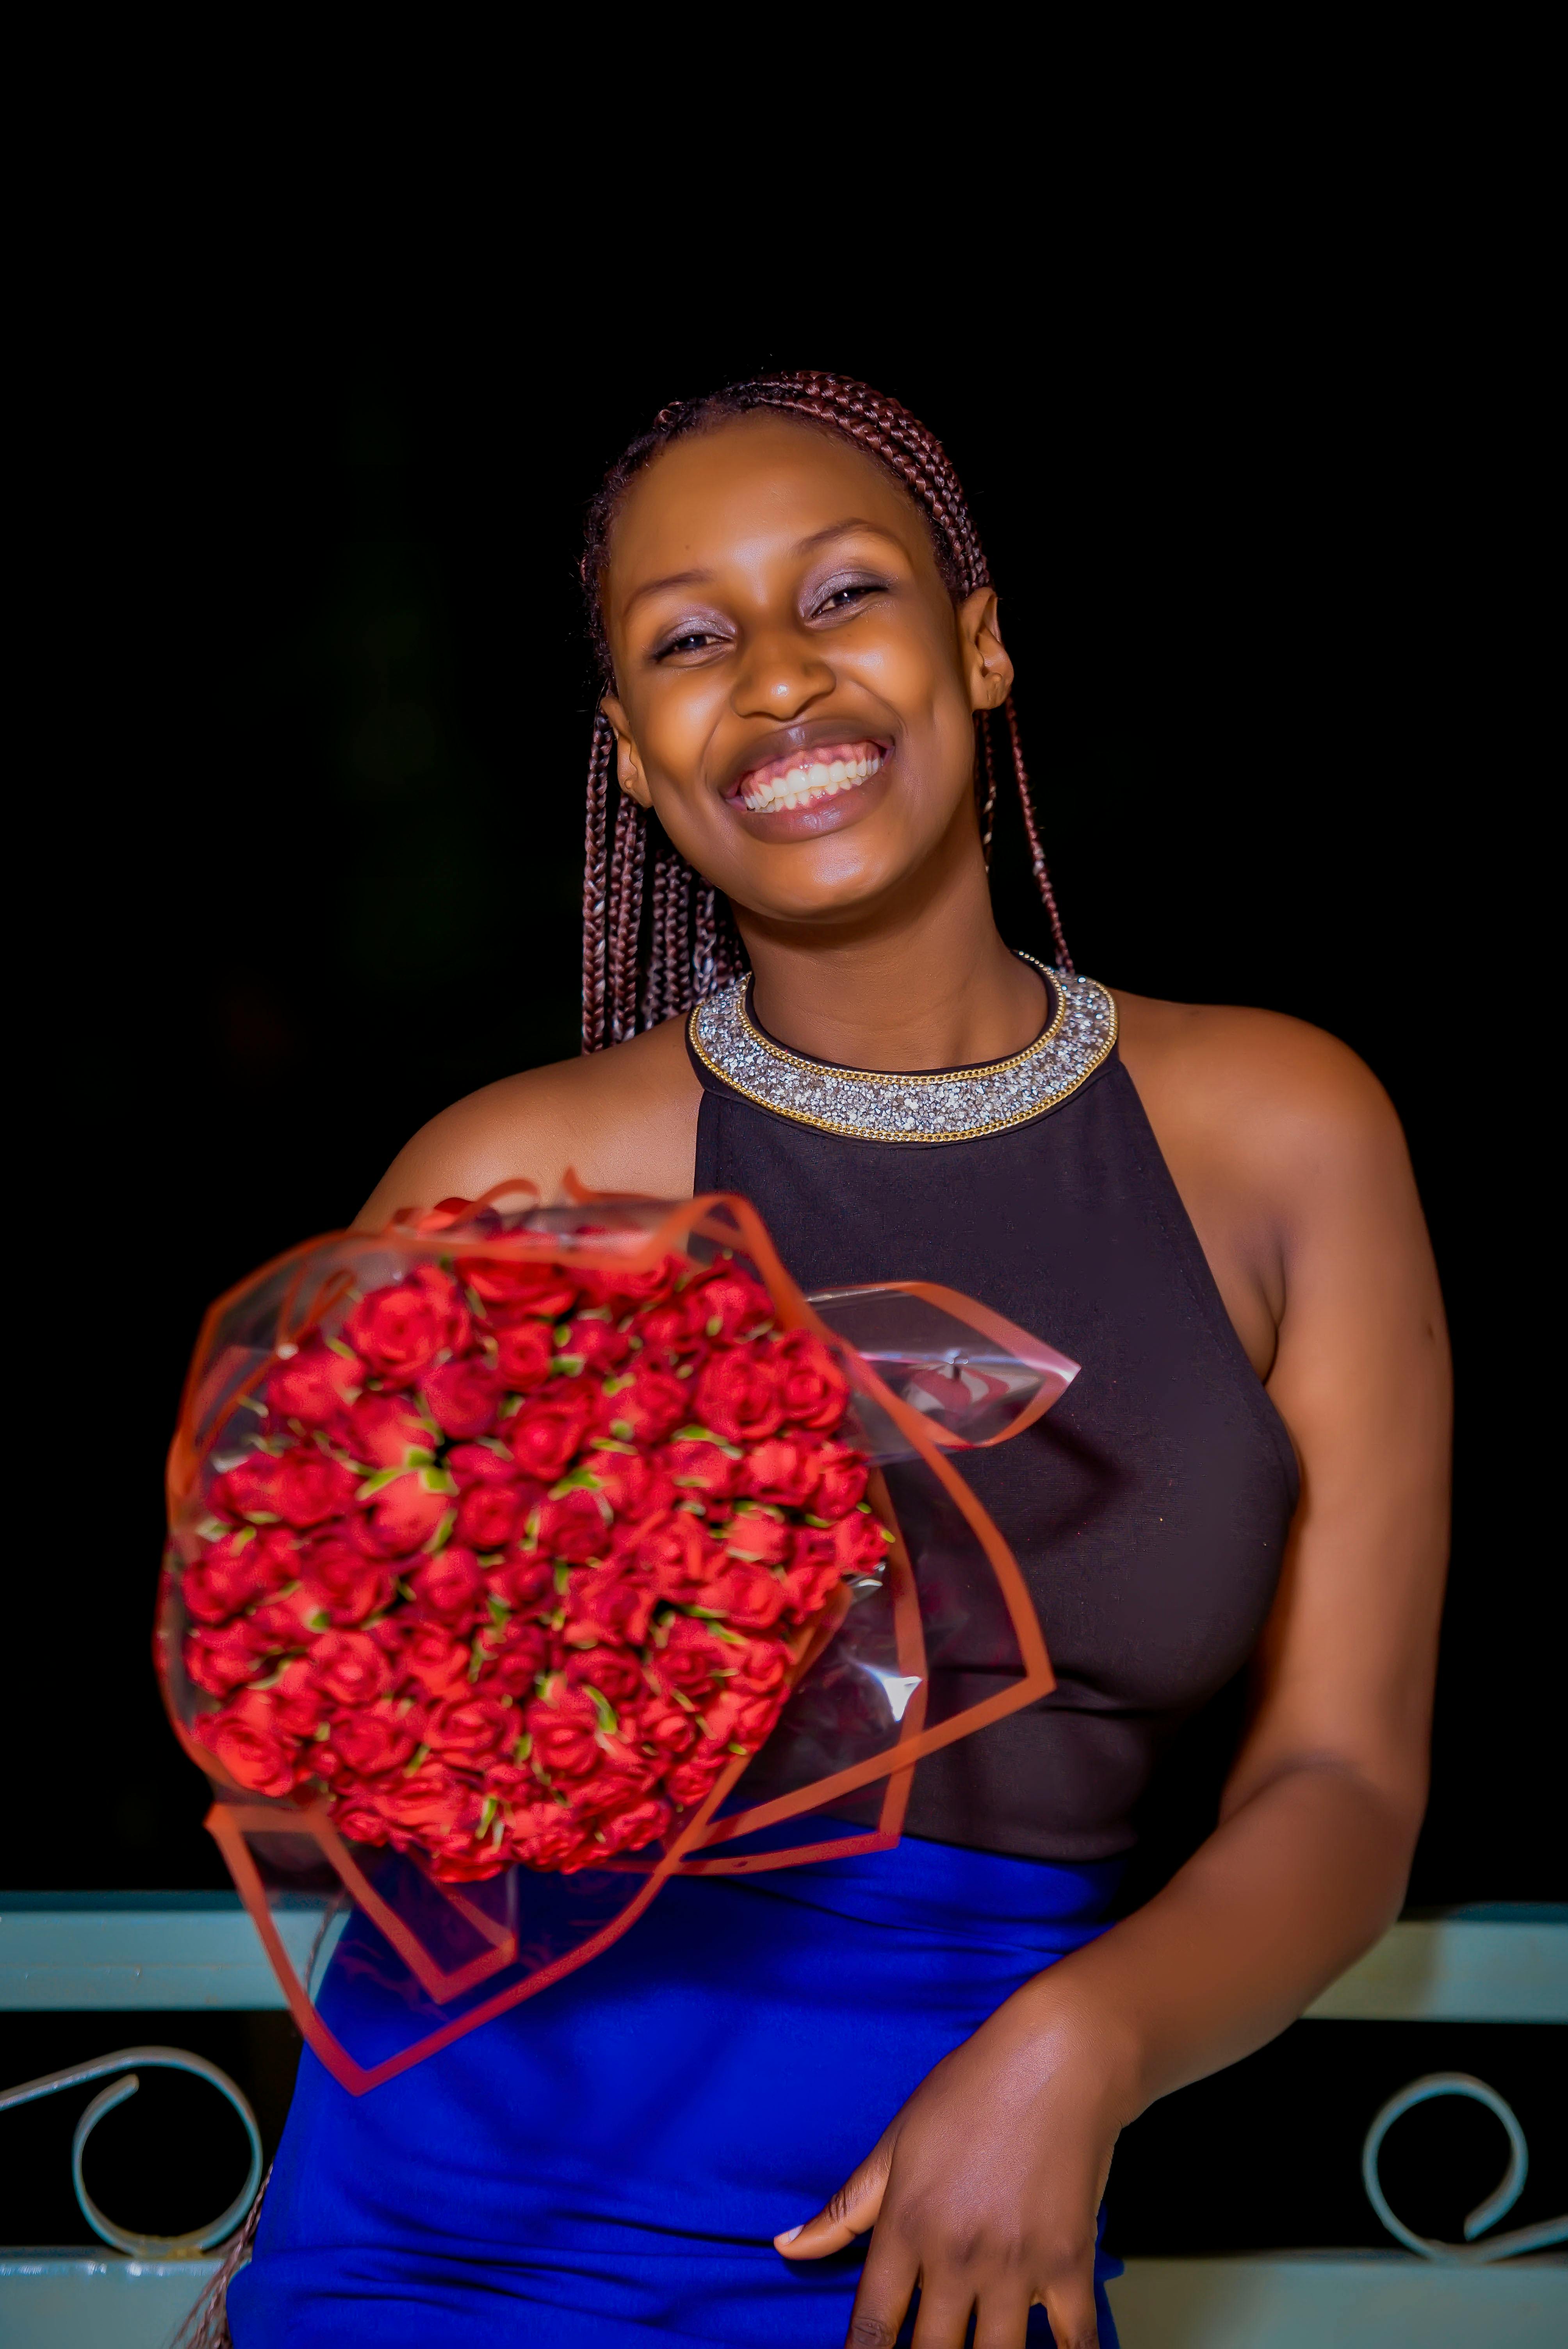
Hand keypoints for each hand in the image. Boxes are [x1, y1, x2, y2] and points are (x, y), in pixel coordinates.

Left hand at [773, 1978, 1129, 2347]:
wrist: (1059, 2059)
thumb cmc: (971, 2091)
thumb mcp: (895, 2142)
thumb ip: (844, 2209)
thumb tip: (785, 2247)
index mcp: (906, 2224)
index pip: (872, 2326)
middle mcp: (956, 2253)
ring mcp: (1016, 2263)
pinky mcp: (1070, 2263)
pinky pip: (1074, 2343)